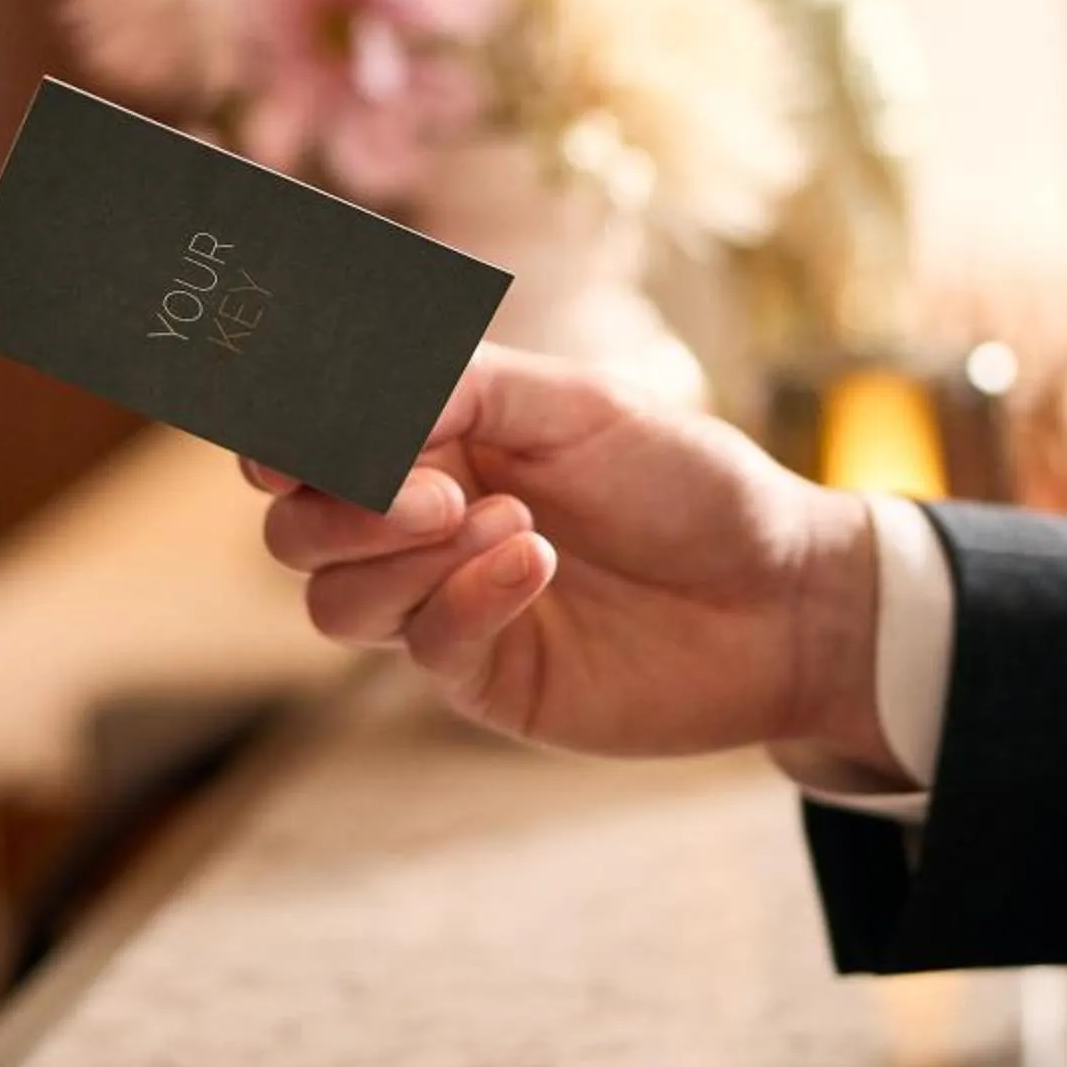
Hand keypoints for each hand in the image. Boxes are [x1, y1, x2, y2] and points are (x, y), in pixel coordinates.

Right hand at [249, 346, 890, 764]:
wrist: (785, 593)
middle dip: (340, 507)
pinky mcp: (483, 677)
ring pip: (332, 600)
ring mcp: (444, 607)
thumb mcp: (578, 404)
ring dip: (402, 556)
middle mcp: (421, 527)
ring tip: (509, 525)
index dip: (281, 437)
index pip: (310, 443)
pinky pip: (420, 645)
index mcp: (433, 443)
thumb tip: (351, 393)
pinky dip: (463, 598)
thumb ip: (458, 389)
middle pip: (294, 530)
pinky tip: (534, 564)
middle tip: (436, 493)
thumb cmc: (691, 483)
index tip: (293, 432)